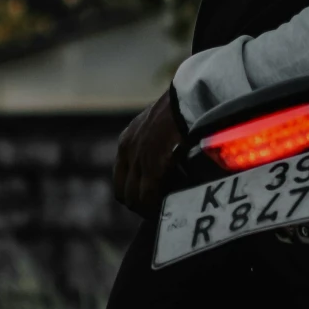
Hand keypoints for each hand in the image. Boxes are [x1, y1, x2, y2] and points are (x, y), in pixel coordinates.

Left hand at [114, 90, 184, 216]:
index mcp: (127, 140)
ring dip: (148, 208)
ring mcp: (138, 160)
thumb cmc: (182, 106)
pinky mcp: (152, 166)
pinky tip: (170, 206)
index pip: (120, 179)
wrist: (188, 97)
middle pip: (124, 193)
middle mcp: (128, 152)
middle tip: (158, 210)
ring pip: (134, 199)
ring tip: (165, 211)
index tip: (148, 199)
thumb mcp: (159, 122)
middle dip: (140, 205)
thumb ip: (157, 139)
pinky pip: (149, 197)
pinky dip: (157, 206)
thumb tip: (168, 155)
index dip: (133, 193)